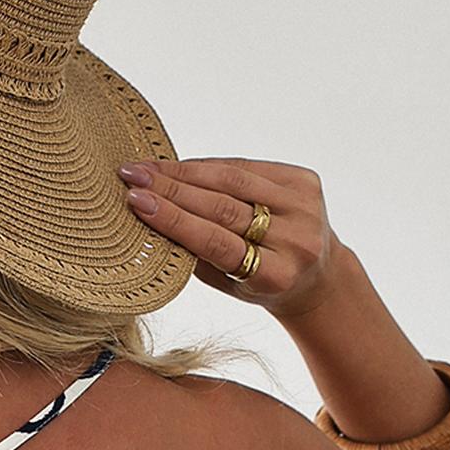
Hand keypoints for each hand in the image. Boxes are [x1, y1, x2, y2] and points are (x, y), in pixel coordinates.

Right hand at [119, 156, 345, 320]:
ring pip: (234, 180)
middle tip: (132, 177)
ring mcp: (305, 206)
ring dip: (184, 171)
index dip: (175, 219)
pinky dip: (211, 167)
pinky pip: (248, 167)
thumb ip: (200, 255)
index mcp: (276, 275)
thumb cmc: (262, 284)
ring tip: (148, 168)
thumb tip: (152, 217)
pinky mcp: (306, 181)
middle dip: (171, 189)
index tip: (137, 202)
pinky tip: (180, 166)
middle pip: (223, 206)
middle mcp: (295, 239)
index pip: (216, 241)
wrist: (317, 274)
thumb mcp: (232, 283)